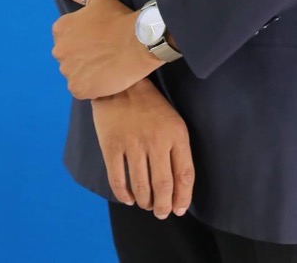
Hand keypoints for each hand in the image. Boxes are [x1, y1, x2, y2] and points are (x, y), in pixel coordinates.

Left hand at [48, 0, 162, 98]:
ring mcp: (68, 72)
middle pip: (69, 55)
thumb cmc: (118, 18)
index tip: (100, 35)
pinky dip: (92, 84)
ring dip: (87, 69)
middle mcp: (59, 51)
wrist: (139, 41)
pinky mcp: (78, 89)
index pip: (67, 36)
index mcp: (60, 29)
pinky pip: (81, 88)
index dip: (84, 37)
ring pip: (75, 72)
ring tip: (107, 63)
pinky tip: (106, 76)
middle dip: (82, 53)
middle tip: (105, 49)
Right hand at [92, 79, 194, 217]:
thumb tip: (178, 187)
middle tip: (161, 213)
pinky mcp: (112, 147)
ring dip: (145, 202)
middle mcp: (156, 140)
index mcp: (175, 133)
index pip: (184, 174)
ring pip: (141, 187)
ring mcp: (132, 144)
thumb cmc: (152, 107)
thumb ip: (178, 150)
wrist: (122, 84)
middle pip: (163, 185)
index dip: (183, 197)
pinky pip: (118, 181)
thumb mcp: (173, 122)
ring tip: (147, 204)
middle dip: (164, 206)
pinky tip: (129, 198)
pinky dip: (124, 195)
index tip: (179, 209)